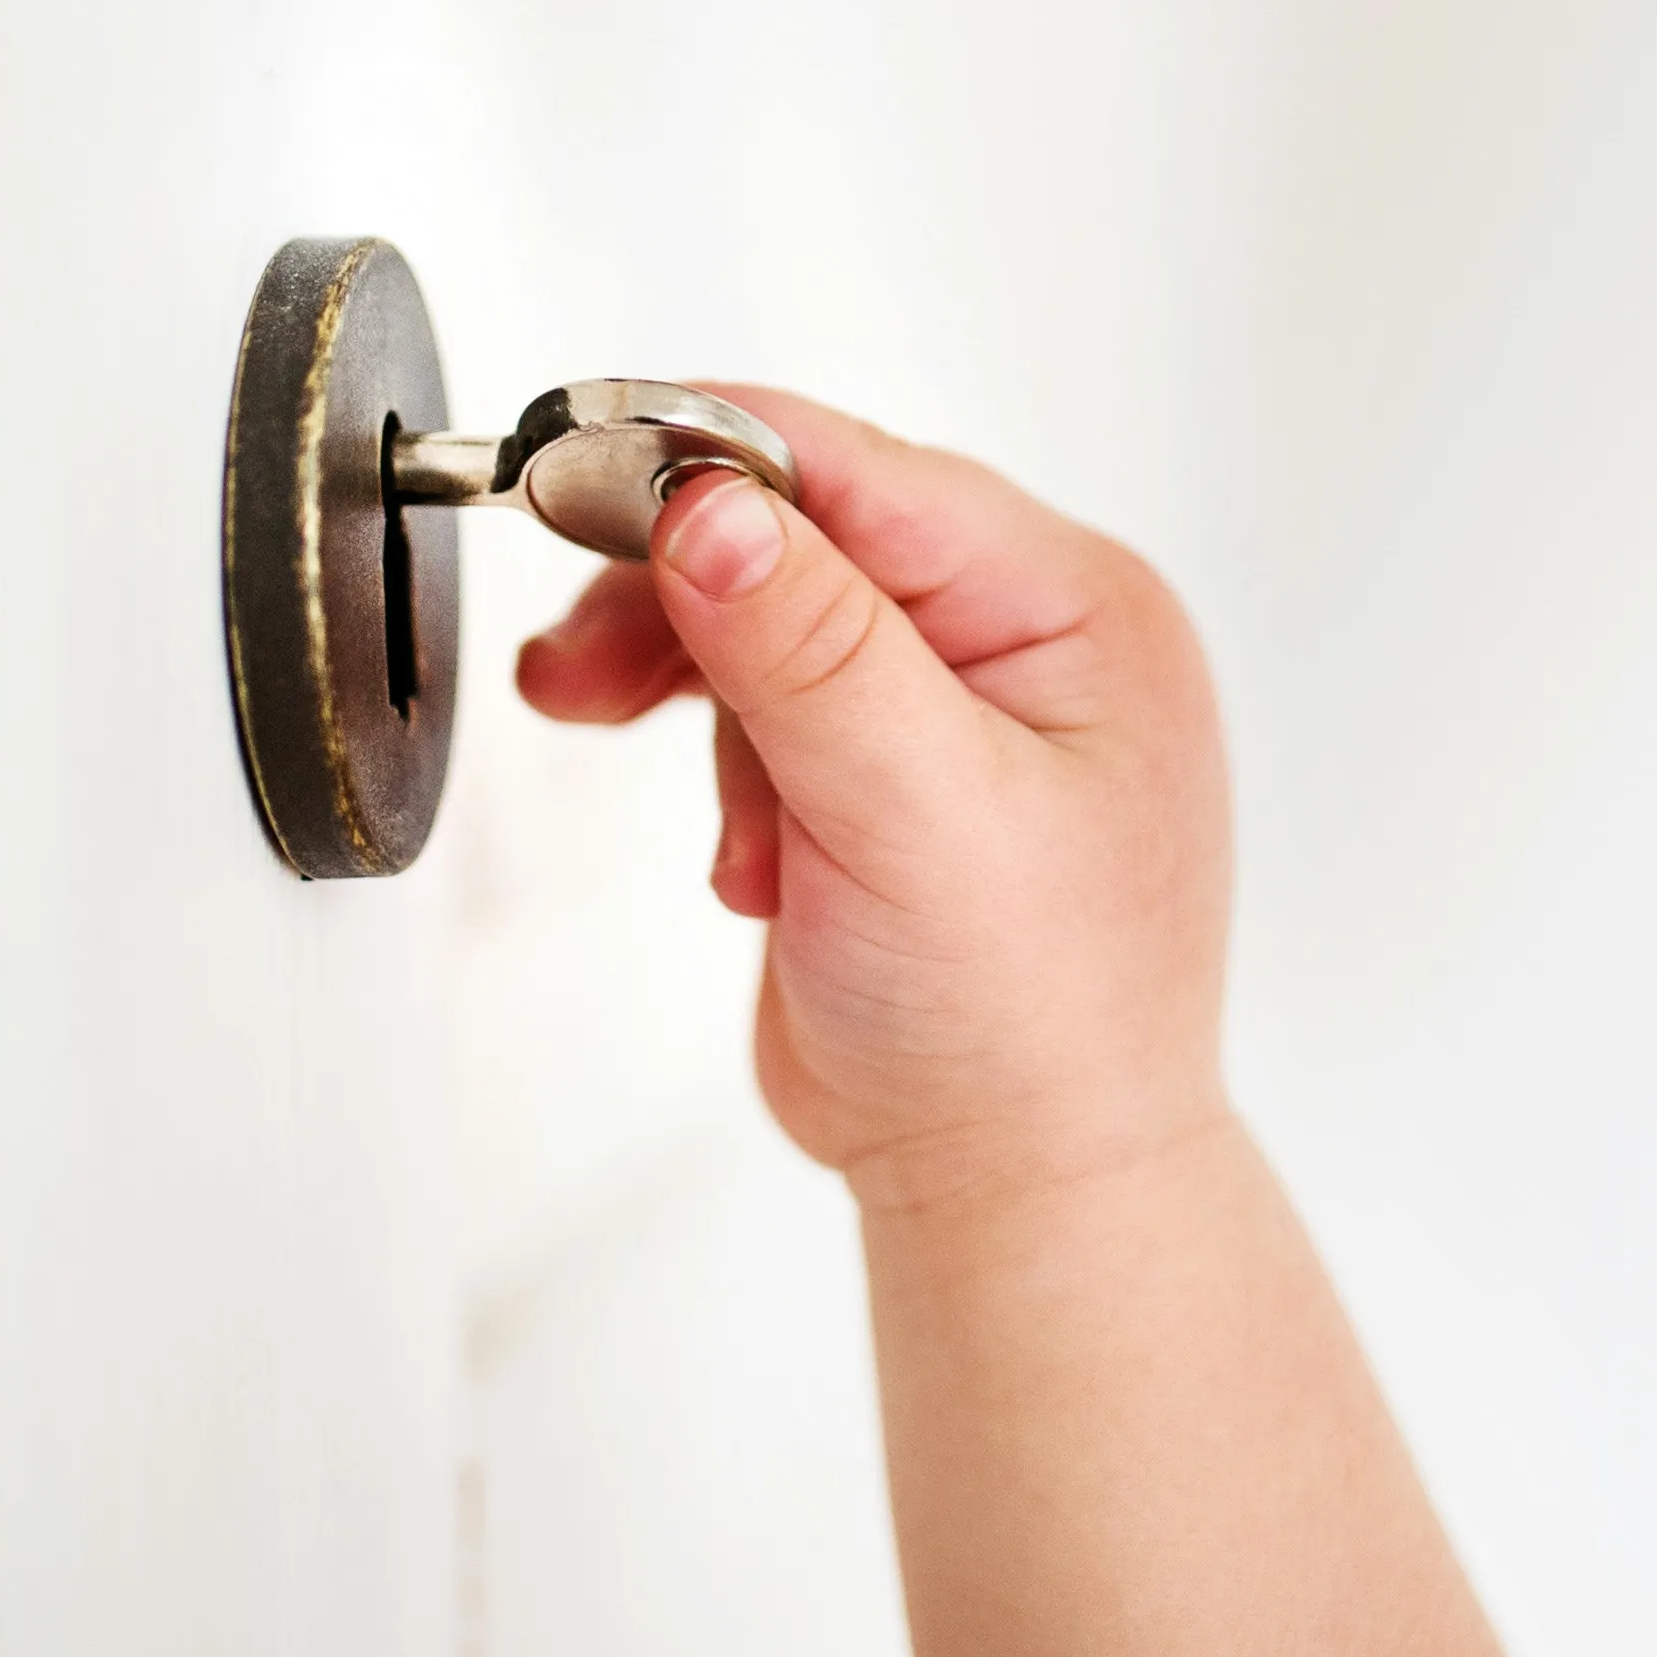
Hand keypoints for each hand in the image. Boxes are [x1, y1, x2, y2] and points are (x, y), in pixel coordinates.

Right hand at [513, 392, 1230, 1214]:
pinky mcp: (882, 779)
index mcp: (1078, 612)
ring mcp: (953, 710)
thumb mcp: (919, 817)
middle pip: (806, 538)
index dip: (718, 459)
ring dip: (686, 685)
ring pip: (766, 619)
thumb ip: (811, 651)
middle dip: (680, 593)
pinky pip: (764, 708)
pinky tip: (740, 862)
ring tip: (612, 738)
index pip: (873, 477)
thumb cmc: (1030, 1034)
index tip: (582, 461)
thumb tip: (708, 504)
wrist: (1020, 1197)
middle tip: (578, 655)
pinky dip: (717, 766)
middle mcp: (1027, 640)